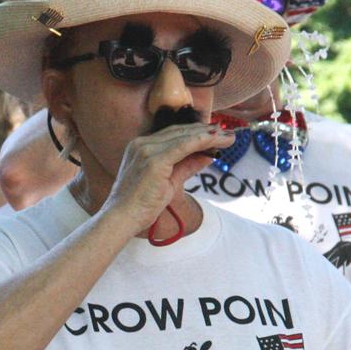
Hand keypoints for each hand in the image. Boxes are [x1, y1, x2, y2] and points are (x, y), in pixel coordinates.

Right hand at [104, 122, 231, 232]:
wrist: (122, 218)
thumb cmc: (140, 205)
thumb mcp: (168, 182)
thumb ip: (186, 166)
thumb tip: (206, 157)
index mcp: (140, 147)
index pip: (173, 134)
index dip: (195, 132)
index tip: (214, 134)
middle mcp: (142, 144)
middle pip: (179, 131)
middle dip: (205, 131)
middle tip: (227, 133)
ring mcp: (146, 150)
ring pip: (184, 136)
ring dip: (208, 135)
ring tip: (228, 136)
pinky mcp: (154, 160)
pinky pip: (183, 146)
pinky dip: (202, 141)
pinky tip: (216, 140)